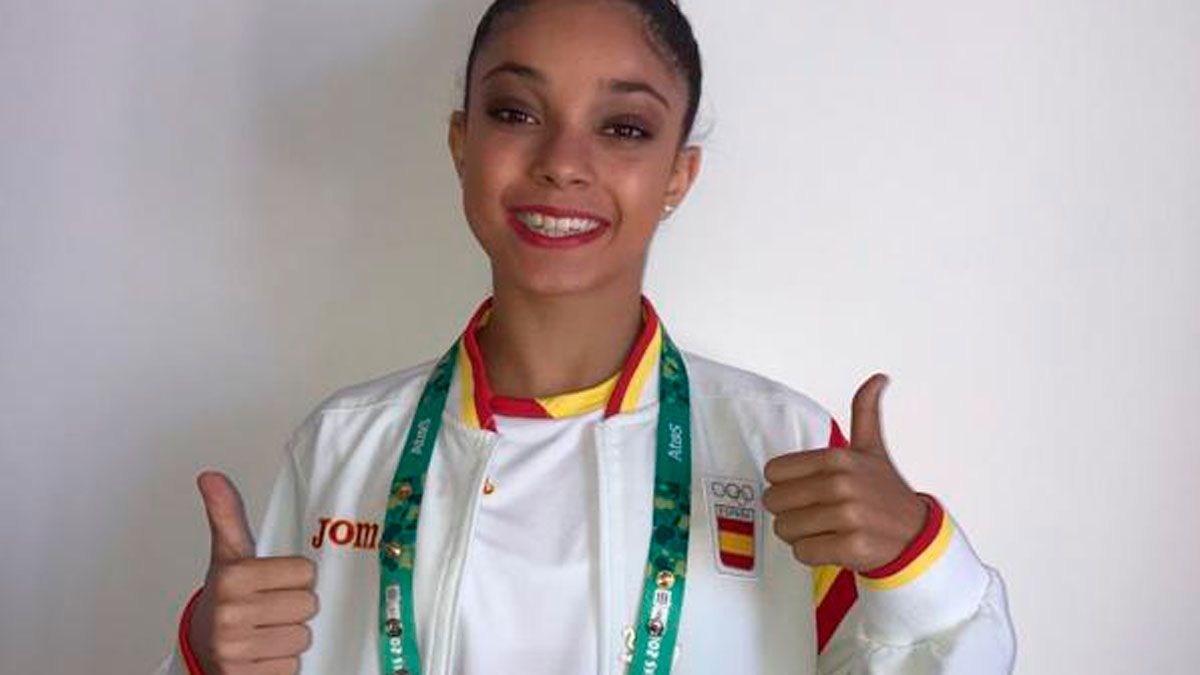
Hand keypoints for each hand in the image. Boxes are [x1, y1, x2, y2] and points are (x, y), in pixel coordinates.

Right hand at [188, 471, 317, 674]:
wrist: (200, 646)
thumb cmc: (225, 597)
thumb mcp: (227, 555)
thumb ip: (226, 514)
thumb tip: (210, 476)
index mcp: (233, 577)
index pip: (305, 572)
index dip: (296, 577)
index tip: (276, 582)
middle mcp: (231, 614)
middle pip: (307, 605)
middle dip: (295, 607)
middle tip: (272, 607)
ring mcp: (236, 649)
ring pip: (302, 637)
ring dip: (291, 636)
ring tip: (267, 630)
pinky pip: (292, 668)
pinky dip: (283, 663)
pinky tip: (263, 653)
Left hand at [762, 374, 927, 571]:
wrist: (915, 536)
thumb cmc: (885, 493)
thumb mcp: (873, 450)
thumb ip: (866, 413)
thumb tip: (878, 378)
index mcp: (838, 458)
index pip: (773, 473)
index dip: (785, 485)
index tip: (806, 491)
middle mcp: (841, 484)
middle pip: (774, 501)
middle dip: (788, 511)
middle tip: (814, 513)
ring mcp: (848, 516)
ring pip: (785, 529)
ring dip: (799, 534)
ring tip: (824, 529)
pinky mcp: (851, 546)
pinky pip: (802, 553)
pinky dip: (811, 553)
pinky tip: (832, 545)